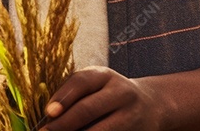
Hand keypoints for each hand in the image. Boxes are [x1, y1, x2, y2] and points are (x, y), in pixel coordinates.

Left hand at [42, 66, 163, 130]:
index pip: (81, 82)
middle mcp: (120, 92)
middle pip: (87, 109)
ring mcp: (129, 115)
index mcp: (105, 76)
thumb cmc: (111, 95)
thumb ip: (75, 93)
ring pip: (99, 130)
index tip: (48, 113)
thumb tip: (49, 115)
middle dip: (63, 124)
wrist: (151, 106)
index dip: (62, 98)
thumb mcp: (97, 85)